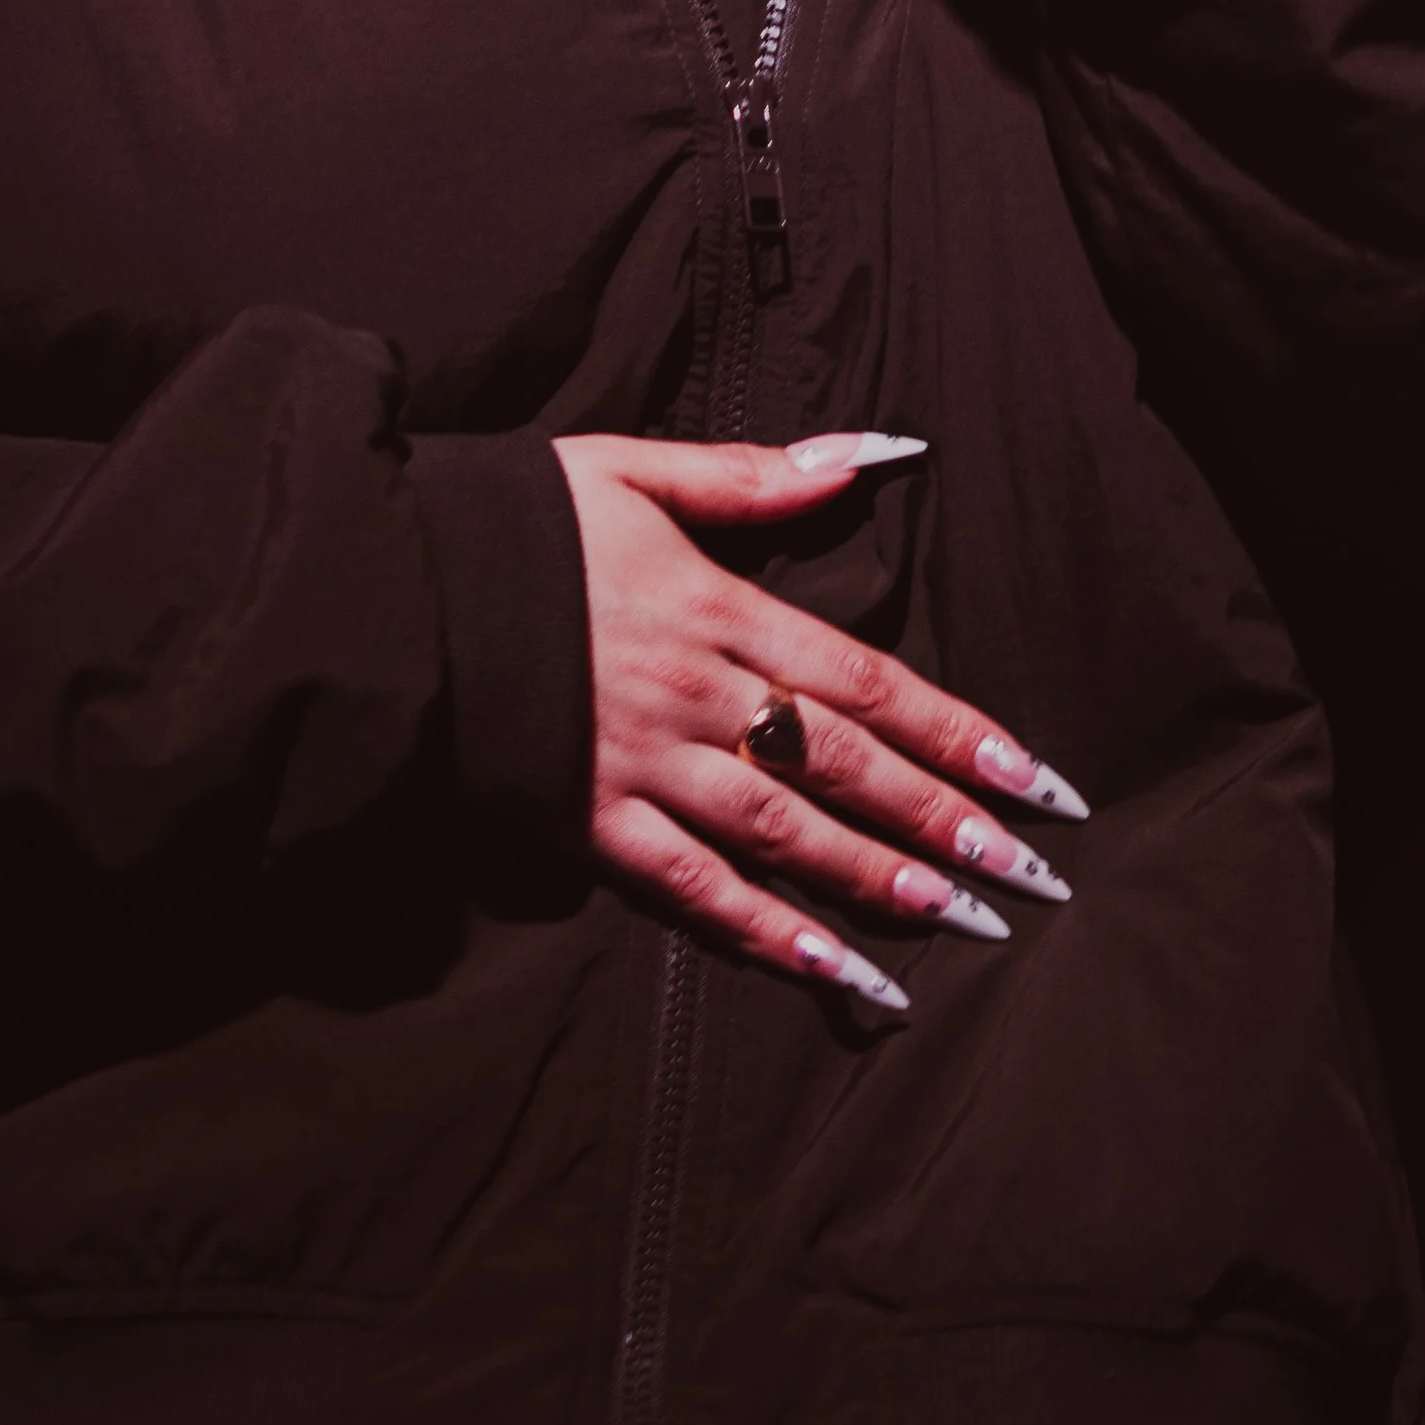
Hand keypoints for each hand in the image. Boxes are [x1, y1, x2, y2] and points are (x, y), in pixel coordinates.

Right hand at [554, 429, 1084, 1015]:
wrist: (393, 590)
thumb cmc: (515, 521)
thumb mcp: (631, 470)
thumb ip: (751, 475)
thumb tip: (867, 455)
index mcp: (714, 607)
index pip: (863, 679)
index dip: (954, 730)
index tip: (1031, 775)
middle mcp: (695, 695)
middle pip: (842, 763)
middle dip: (942, 820)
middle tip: (1026, 872)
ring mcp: (643, 766)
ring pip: (783, 832)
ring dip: (877, 880)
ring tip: (958, 919)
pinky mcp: (591, 824)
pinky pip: (692, 889)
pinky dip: (767, 933)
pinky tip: (835, 970)